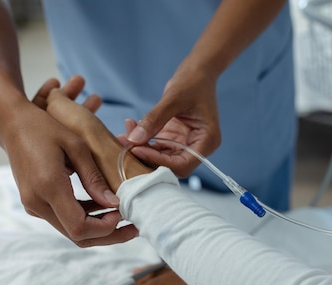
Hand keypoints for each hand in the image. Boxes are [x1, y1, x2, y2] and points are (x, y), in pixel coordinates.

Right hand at [44, 83, 225, 284]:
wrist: (13, 124)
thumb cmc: (46, 128)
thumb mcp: (76, 147)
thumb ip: (95, 178)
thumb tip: (115, 204)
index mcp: (48, 187)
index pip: (79, 227)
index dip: (105, 228)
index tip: (123, 214)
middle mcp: (37, 202)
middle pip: (77, 236)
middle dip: (108, 235)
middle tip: (134, 227)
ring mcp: (34, 205)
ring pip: (71, 232)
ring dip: (99, 229)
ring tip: (125, 217)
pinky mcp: (35, 204)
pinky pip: (64, 220)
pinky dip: (86, 218)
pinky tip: (104, 207)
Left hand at [123, 62, 220, 177]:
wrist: (198, 71)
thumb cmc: (193, 82)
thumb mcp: (173, 99)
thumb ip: (154, 119)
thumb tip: (134, 139)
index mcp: (207, 141)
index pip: (182, 164)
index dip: (159, 161)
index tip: (138, 149)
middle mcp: (198, 147)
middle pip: (171, 165)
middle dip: (148, 157)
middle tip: (126, 145)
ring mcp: (186, 144)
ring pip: (162, 158)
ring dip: (142, 150)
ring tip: (124, 135)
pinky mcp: (175, 139)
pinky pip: (157, 147)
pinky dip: (144, 141)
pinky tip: (131, 129)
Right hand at [135, 265, 229, 284]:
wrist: (257, 281)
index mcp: (189, 276)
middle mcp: (189, 266)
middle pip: (160, 273)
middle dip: (142, 280)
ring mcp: (196, 263)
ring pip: (167, 267)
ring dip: (152, 272)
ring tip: (135, 273)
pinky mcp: (203, 264)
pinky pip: (177, 266)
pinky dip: (165, 269)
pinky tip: (163, 268)